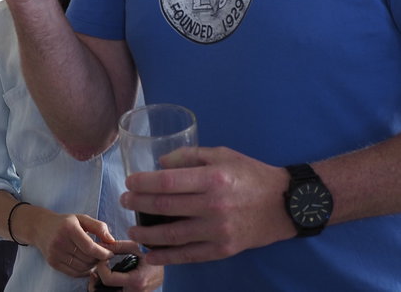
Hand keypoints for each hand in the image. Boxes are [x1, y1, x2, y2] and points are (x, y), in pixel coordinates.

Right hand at [28, 209, 113, 277]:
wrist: (40, 227)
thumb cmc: (64, 223)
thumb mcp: (81, 218)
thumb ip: (98, 227)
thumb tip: (112, 241)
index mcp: (69, 228)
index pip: (90, 247)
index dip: (103, 253)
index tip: (110, 253)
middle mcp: (60, 241)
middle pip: (87, 259)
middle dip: (98, 259)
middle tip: (102, 255)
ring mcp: (55, 253)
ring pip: (82, 267)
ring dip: (92, 266)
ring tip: (93, 259)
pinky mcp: (52, 262)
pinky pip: (74, 273)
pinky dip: (83, 271)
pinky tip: (85, 264)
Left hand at [90, 242, 163, 291]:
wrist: (163, 269)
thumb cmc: (152, 256)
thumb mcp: (136, 247)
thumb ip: (118, 246)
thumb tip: (100, 244)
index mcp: (137, 281)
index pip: (108, 279)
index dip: (101, 268)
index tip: (103, 259)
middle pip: (105, 291)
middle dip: (98, 279)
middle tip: (99, 267)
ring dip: (101, 285)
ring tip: (102, 272)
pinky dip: (107, 288)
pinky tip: (107, 278)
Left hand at [121, 146, 293, 265]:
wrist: (286, 204)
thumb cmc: (251, 174)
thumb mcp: (221, 154)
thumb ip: (188, 156)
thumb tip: (159, 166)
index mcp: (212, 179)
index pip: (168, 182)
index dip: (143, 182)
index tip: (129, 182)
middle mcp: (214, 205)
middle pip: (166, 206)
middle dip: (138, 203)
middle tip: (124, 200)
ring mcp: (218, 230)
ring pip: (173, 234)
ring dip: (148, 232)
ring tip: (132, 228)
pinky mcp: (224, 249)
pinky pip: (190, 255)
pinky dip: (168, 257)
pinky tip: (151, 255)